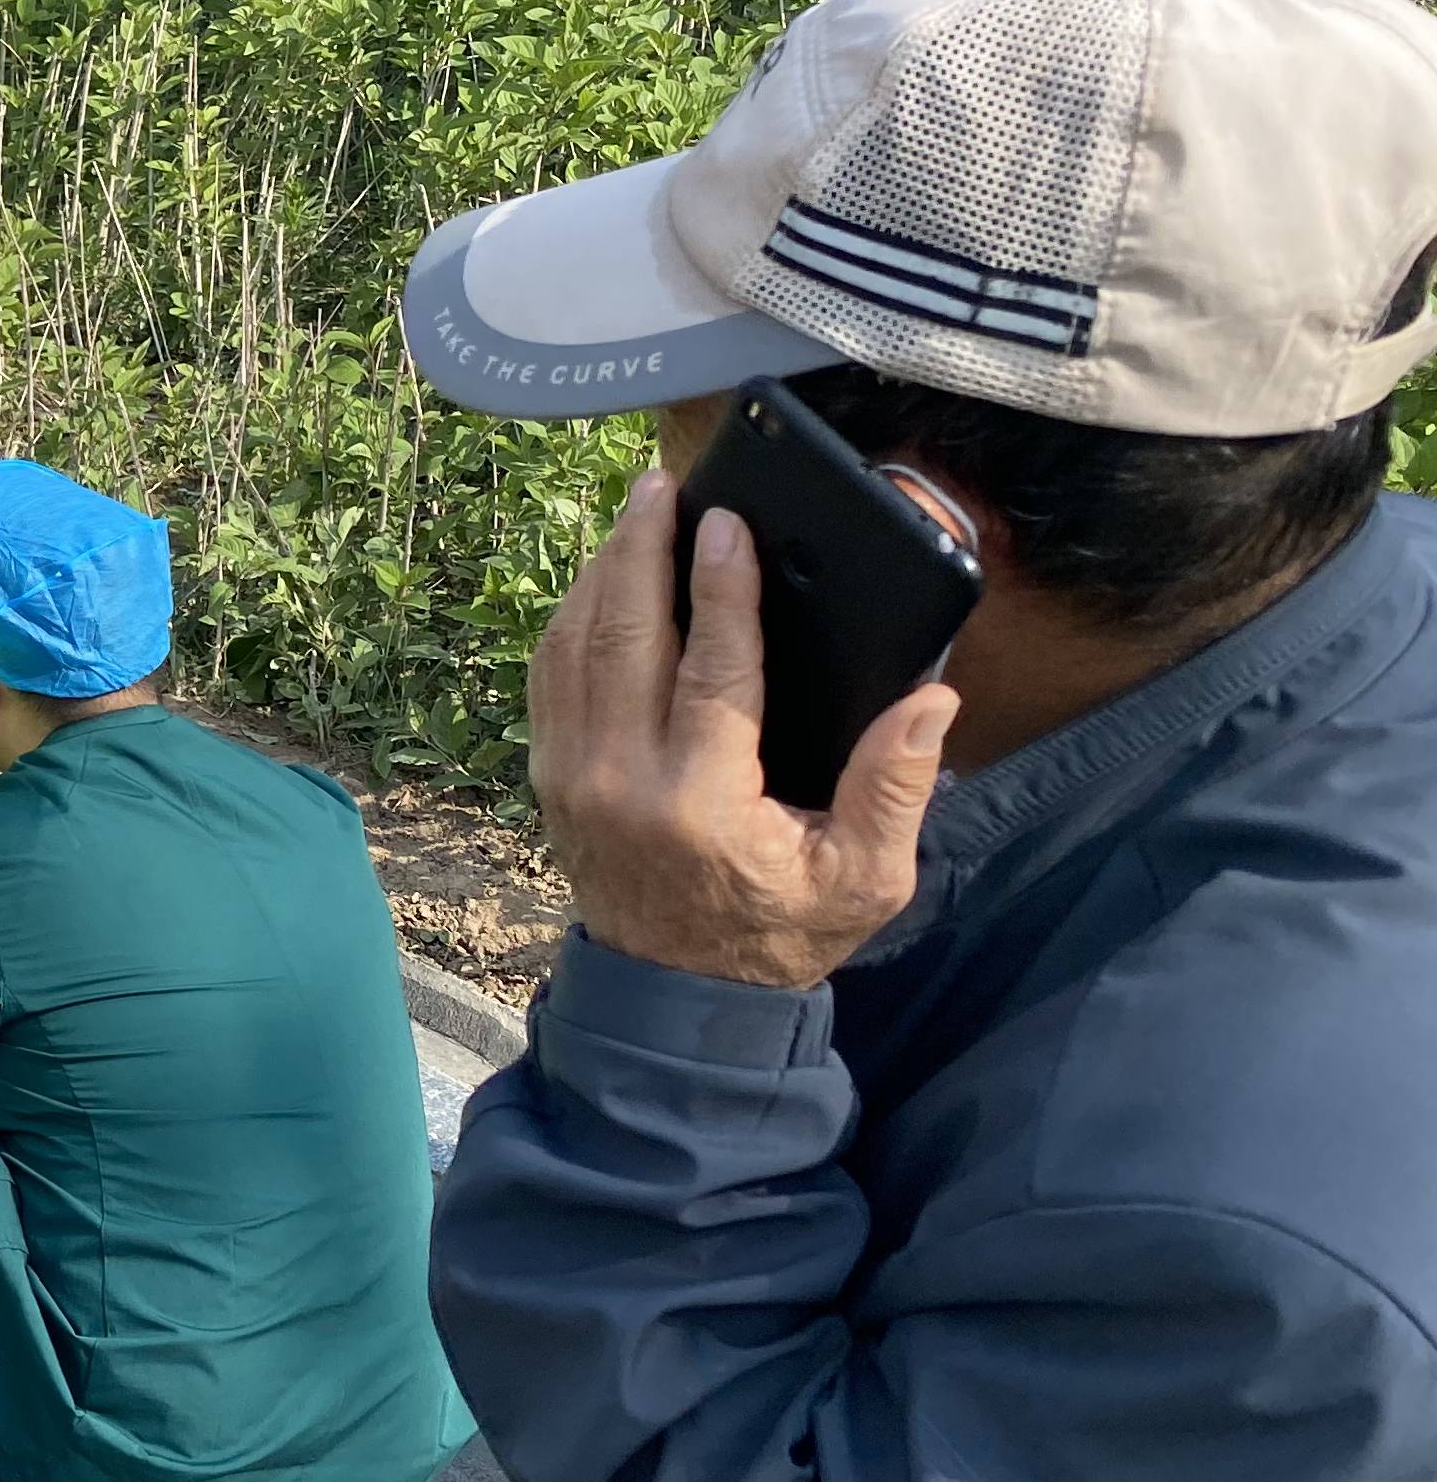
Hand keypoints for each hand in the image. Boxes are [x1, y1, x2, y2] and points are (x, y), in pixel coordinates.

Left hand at [530, 467, 957, 994]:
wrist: (677, 997)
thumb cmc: (779, 932)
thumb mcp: (863, 878)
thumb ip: (897, 787)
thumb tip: (932, 699)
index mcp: (702, 802)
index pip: (712, 671)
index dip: (721, 590)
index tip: (728, 521)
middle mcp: (622, 779)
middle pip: (623, 635)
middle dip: (641, 550)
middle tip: (663, 484)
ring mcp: (572, 776)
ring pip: (574, 646)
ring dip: (601, 570)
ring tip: (634, 510)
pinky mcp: (550, 775)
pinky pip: (549, 676)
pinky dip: (570, 616)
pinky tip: (600, 576)